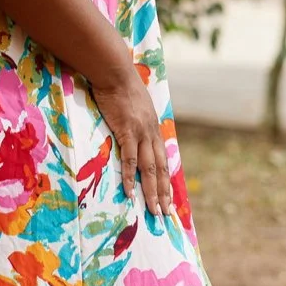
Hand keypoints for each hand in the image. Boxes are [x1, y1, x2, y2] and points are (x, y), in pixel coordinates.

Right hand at [90, 64, 172, 216]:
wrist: (115, 72)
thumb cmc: (121, 86)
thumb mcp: (135, 105)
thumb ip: (136, 119)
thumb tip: (132, 125)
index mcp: (153, 129)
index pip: (163, 161)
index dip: (166, 181)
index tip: (169, 198)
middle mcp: (151, 134)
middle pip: (160, 170)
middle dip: (163, 194)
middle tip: (165, 214)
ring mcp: (141, 134)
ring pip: (149, 169)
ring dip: (152, 192)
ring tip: (154, 210)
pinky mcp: (126, 132)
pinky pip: (129, 159)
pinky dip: (129, 177)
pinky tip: (130, 192)